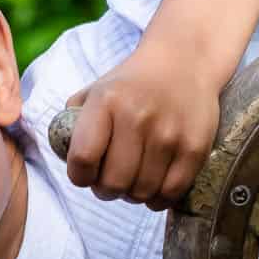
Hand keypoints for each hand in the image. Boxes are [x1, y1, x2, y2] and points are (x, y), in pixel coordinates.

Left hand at [62, 41, 217, 210]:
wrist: (184, 60)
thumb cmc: (132, 82)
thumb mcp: (96, 89)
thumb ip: (73, 122)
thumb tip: (63, 156)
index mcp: (107, 102)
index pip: (83, 159)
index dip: (79, 176)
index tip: (84, 174)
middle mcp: (137, 117)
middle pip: (113, 184)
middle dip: (105, 190)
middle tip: (109, 181)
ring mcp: (168, 134)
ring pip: (141, 193)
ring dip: (133, 194)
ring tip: (133, 180)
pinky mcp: (194, 148)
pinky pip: (170, 193)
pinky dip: (158, 198)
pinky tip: (155, 185)